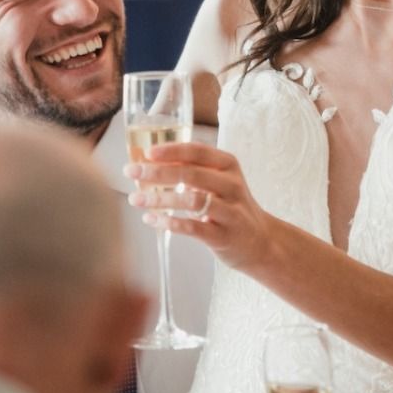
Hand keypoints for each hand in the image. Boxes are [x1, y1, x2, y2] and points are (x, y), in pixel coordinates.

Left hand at [125, 142, 273, 270]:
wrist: (261, 241)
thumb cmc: (231, 207)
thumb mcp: (219, 182)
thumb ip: (192, 170)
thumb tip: (150, 163)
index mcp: (228, 166)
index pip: (197, 151)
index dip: (171, 151)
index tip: (146, 153)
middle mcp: (232, 185)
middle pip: (191, 174)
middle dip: (157, 172)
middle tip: (131, 172)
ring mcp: (230, 211)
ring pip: (191, 200)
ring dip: (160, 199)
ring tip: (135, 199)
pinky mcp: (225, 235)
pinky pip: (194, 227)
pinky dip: (170, 223)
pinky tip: (151, 220)